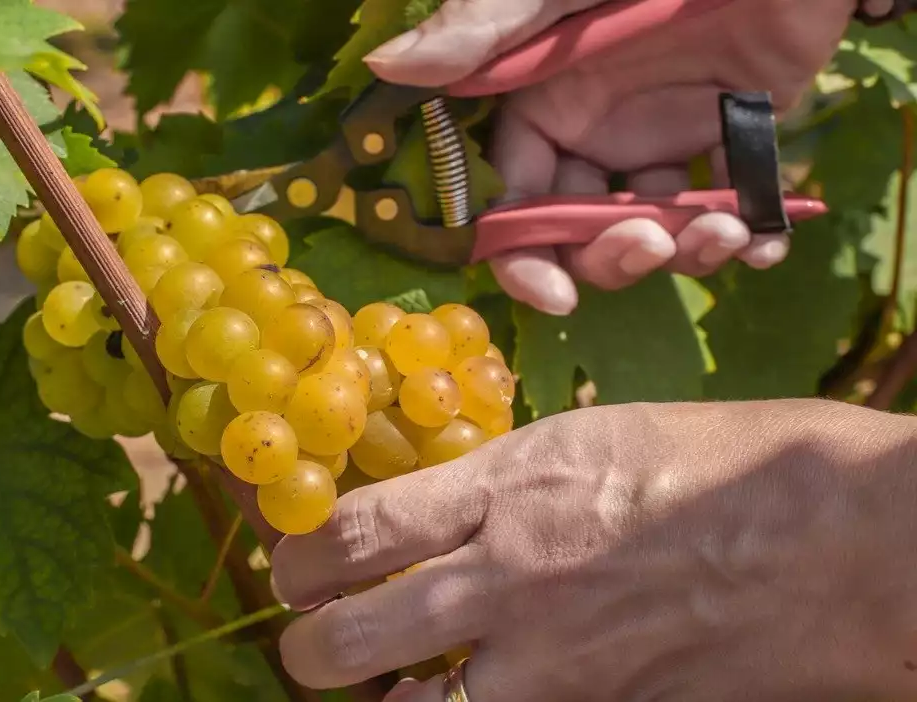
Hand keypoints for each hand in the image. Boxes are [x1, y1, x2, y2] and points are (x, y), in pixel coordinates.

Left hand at [270, 399, 916, 699]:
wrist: (849, 539)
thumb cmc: (738, 462)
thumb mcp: (602, 436)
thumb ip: (511, 478)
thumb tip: (453, 508)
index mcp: (506, 484)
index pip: (353, 530)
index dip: (299, 557)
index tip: (293, 568)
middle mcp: (506, 578)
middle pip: (345, 635)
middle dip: (307, 647)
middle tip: (309, 644)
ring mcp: (550, 662)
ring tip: (384, 689)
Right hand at [365, 0, 856, 314]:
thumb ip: (485, 28)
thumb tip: (386, 63)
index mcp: (547, 100)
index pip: (515, 198)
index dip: (524, 252)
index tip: (553, 295)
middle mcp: (600, 126)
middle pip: (583, 228)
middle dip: (612, 257)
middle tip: (654, 246)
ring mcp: (669, 130)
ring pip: (657, 225)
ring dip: (687, 251)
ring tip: (730, 232)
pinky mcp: (739, 128)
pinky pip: (737, 199)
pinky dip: (754, 232)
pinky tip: (768, 239)